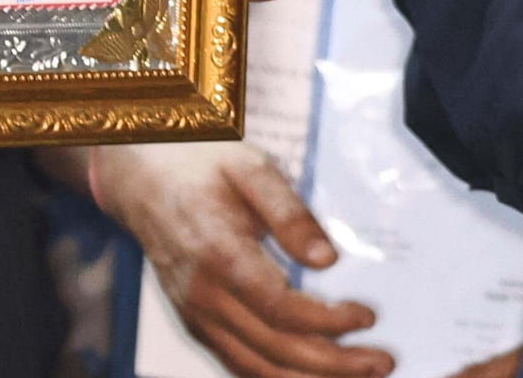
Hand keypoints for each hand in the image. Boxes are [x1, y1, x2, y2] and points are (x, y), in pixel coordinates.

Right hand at [87, 140, 387, 376]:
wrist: (141, 177)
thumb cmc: (199, 165)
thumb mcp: (250, 168)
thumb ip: (290, 212)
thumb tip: (327, 260)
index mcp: (218, 252)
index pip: (281, 307)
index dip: (329, 321)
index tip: (367, 317)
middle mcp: (203, 294)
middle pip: (275, 348)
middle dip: (335, 364)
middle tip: (380, 360)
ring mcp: (196, 314)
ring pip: (258, 367)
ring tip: (358, 374)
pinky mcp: (196, 322)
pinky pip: (239, 364)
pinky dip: (278, 377)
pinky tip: (312, 374)